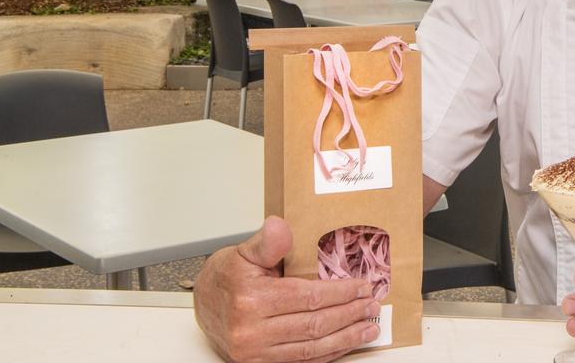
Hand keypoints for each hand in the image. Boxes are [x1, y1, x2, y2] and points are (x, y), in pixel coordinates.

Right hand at [194, 216, 381, 362]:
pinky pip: (300, 361)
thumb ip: (267, 242)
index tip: (362, 287)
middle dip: (349, 315)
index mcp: (250, 299)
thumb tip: (279, 225)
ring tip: (367, 327)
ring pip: (310, 347)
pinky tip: (344, 344)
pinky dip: (326, 354)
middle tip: (371, 306)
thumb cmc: (226, 277)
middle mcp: (251, 330)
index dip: (340, 293)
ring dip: (344, 338)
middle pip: (313, 324)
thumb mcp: (243, 252)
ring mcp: (255, 353)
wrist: (203, 304)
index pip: (307, 297)